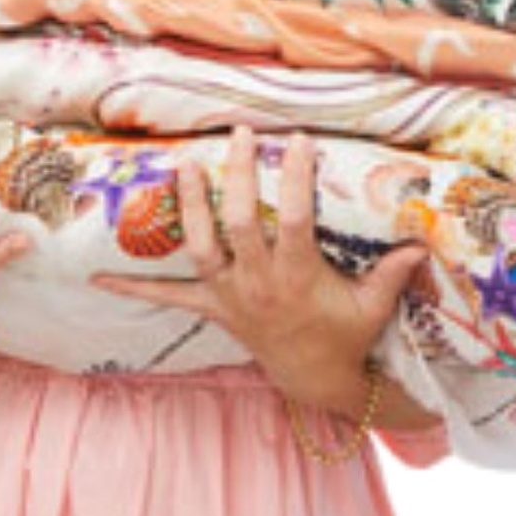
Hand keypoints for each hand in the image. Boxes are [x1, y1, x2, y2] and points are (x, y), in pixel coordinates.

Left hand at [90, 125, 428, 416]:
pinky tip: (95, 279)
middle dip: (238, 177)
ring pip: (201, 246)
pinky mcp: (210, 307)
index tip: (297, 142)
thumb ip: (392, 274)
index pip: (297, 220)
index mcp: (298, 277)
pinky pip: (166, 299)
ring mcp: (229, 294)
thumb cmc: (346, 335)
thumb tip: (421, 243)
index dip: (296, 181)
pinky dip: (131, 289)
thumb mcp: (372, 307)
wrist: (316, 380)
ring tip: (180, 164)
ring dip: (188, 206)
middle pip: (241, 223)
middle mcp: (258, 282)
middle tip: (239, 136)